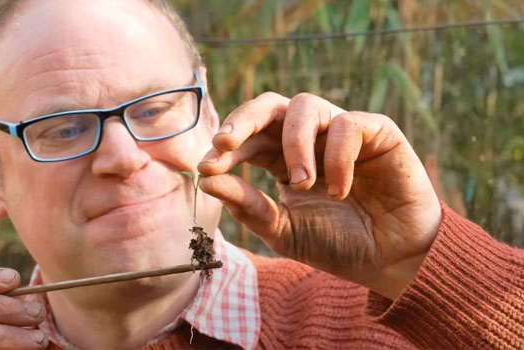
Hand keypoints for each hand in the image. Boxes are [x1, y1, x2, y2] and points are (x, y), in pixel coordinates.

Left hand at [197, 92, 441, 299]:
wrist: (392, 263)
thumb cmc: (337, 245)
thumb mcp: (284, 231)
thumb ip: (248, 206)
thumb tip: (206, 179)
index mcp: (281, 159)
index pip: (248, 139)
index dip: (226, 148)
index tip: (205, 166)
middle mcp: (309, 139)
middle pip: (270, 106)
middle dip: (243, 119)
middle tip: (225, 143)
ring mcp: (341, 132)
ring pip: (306, 105)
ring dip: (295, 143)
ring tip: (301, 184)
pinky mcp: (378, 132)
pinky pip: (348, 124)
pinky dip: (337, 155)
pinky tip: (339, 190)